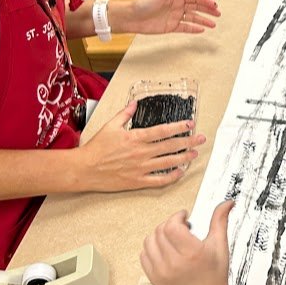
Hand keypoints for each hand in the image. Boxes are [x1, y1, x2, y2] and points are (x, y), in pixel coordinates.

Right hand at [79, 101, 206, 190]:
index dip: (179, 127)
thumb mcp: (110, 126)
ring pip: (168, 162)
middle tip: (201, 139)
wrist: (84, 169)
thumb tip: (134, 103)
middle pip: (171, 146)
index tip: (190, 124)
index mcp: (136, 138)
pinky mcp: (138, 181)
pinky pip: (159, 180)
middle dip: (188, 141)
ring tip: (194, 153)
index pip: (163, 131)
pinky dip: (171, 177)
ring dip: (184, 157)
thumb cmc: (96, 148)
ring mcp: (141, 168)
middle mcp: (141, 153)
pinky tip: (180, 172)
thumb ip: (124, 114)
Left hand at [122, 0, 219, 35]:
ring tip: (213, 24)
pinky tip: (202, 30)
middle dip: (208, 10)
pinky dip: (193, 29)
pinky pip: (185, 27)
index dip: (205, 1)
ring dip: (203, 20)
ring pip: (193, 18)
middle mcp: (177, 6)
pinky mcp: (171, 27)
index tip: (214, 5)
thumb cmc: (144, 3)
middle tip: (218, 14)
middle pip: (196, 8)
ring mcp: (174, 17)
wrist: (132, 17)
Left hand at [140, 200, 234, 284]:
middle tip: (181, 227)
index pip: (172, 226)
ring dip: (160, 235)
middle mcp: (174, 262)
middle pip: (160, 231)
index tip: (184, 217)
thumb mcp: (220, 245)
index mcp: (192, 253)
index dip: (177, 216)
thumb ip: (220, 220)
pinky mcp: (154, 277)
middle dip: (171, 224)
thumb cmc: (214, 275)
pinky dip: (152, 248)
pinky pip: (144, 255)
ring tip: (172, 238)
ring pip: (149, 241)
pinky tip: (165, 249)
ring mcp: (161, 271)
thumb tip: (227, 203)